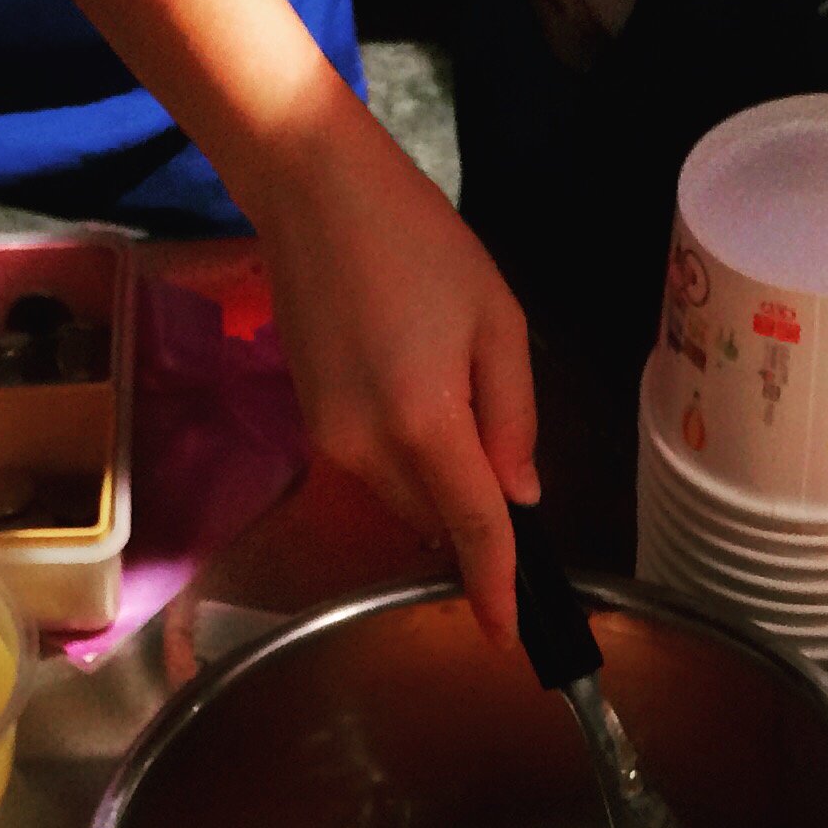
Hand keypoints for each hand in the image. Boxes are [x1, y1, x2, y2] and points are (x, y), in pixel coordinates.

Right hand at [249, 108, 541, 642]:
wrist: (311, 190)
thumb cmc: (419, 242)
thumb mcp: (498, 322)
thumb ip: (512, 417)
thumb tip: (518, 495)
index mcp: (426, 422)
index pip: (474, 529)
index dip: (495, 587)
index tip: (509, 637)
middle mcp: (369, 449)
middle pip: (436, 521)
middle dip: (473, 522)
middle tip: (503, 463)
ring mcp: (330, 441)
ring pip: (403, 501)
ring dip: (439, 486)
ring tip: (455, 399)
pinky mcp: (310, 425)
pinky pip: (373, 471)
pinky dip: (406, 459)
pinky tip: (416, 393)